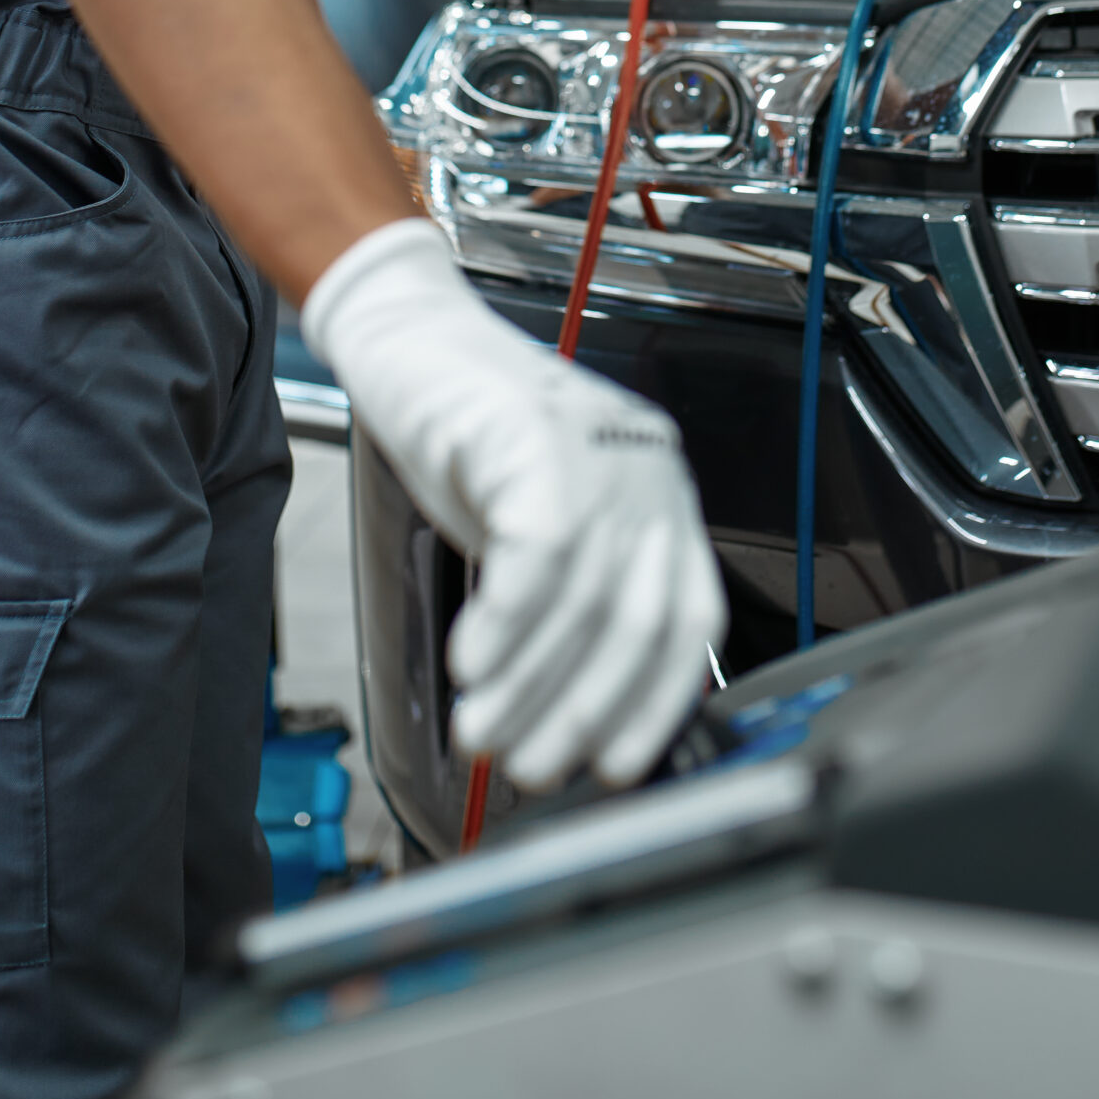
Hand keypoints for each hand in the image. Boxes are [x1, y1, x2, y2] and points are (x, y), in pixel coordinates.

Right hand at [303, 220, 726, 789]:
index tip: (616, 761)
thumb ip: (568, 598)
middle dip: (581, 710)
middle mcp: (648, 469)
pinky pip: (537, 554)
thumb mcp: (537, 523)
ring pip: (584, 597)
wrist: (409, 336)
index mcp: (660, 495)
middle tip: (530, 762)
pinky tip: (471, 662)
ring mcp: (600, 447)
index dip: (656, 702)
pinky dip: (503, 624)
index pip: (689, 619)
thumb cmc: (472, 432)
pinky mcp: (540, 434)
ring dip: (529, 684)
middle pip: (637, 619)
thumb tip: (571, 710)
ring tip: (483, 730)